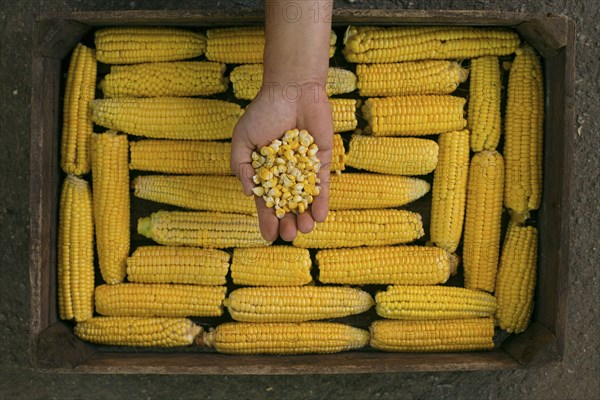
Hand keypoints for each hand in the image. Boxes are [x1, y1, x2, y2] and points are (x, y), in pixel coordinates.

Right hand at [231, 82, 332, 241]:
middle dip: (287, 222)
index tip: (269, 236)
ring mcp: (305, 168)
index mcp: (266, 171)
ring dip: (305, 216)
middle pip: (288, 204)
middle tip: (288, 235)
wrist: (292, 90)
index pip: (267, 201)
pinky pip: (322, 185)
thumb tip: (250, 194)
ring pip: (306, 199)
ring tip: (304, 229)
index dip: (267, 219)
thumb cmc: (264, 111)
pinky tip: (319, 217)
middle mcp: (286, 173)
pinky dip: (321, 201)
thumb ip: (242, 166)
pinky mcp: (321, 161)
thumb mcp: (243, 139)